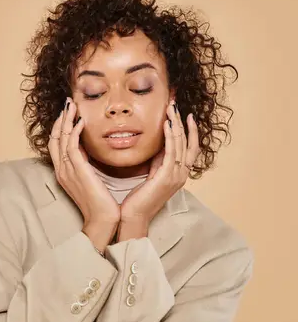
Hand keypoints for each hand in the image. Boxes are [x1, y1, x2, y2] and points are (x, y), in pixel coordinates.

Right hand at [48, 98, 119, 249]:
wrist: (103, 220)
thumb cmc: (101, 203)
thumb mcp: (92, 181)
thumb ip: (87, 166)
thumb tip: (90, 153)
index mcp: (64, 172)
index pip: (56, 144)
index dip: (60, 127)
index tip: (69, 114)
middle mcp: (62, 169)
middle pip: (54, 138)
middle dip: (60, 119)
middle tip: (68, 103)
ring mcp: (67, 170)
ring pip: (61, 139)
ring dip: (66, 120)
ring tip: (73, 106)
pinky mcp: (77, 170)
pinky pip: (71, 146)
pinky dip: (74, 132)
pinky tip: (81, 121)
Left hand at [118, 100, 198, 239]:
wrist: (133, 217)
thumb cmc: (138, 198)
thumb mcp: (151, 174)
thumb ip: (158, 161)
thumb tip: (159, 145)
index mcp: (178, 174)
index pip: (190, 147)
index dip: (188, 129)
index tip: (183, 113)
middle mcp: (181, 174)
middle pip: (188, 142)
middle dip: (182, 122)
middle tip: (176, 104)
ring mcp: (176, 176)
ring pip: (181, 144)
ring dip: (177, 124)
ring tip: (172, 108)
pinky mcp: (166, 178)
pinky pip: (171, 152)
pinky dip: (170, 137)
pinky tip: (167, 124)